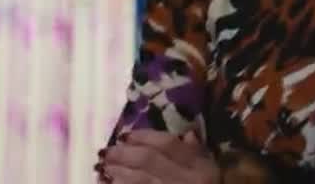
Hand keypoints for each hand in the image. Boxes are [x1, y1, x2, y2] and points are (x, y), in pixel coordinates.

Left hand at [98, 130, 219, 183]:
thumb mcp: (211, 176)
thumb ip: (197, 156)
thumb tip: (187, 135)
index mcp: (202, 170)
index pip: (168, 144)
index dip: (143, 137)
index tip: (124, 135)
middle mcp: (188, 182)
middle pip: (148, 160)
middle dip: (123, 154)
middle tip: (106, 152)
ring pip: (138, 180)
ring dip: (116, 172)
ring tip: (103, 168)